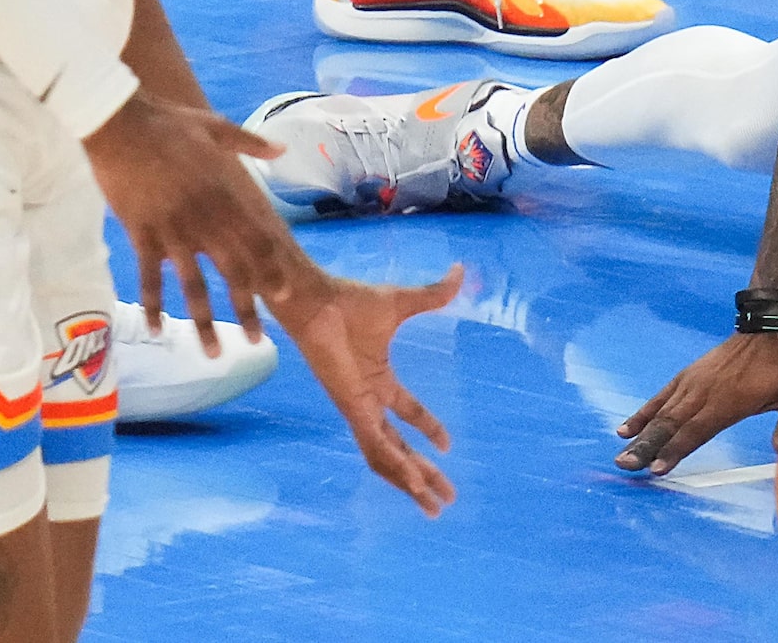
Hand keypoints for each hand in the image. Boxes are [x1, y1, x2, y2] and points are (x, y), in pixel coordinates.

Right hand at [79, 91, 291, 356]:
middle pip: (232, 271)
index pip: (256, 240)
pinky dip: (152, 305)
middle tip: (257, 341)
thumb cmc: (168, 122)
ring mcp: (172, 230)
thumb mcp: (217, 126)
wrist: (120, 123)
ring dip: (204, 322)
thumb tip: (283, 151)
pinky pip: (150, 277)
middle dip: (246, 308)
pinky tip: (157, 331)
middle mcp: (203, 219)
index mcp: (224, 194)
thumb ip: (251, 144)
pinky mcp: (141, 233)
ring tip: (214, 353)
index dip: (270, 270)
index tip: (282, 295)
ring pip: (193, 285)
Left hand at [267, 265, 465, 515]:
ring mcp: (359, 409)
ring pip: (388, 457)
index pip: (407, 412)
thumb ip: (433, 295)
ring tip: (434, 505)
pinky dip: (396, 467)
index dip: (427, 427)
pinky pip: (377, 447)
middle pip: (400, 448)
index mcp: (379, 379)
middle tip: (448, 499)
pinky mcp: (352, 410)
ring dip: (410, 482)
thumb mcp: (402, 302)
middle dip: (424, 474)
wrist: (316, 301)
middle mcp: (368, 401)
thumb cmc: (349, 301)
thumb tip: (462, 271)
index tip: (448, 445)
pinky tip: (415, 484)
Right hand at [615, 332, 777, 475]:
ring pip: (661, 413)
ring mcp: (691, 382)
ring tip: (620, 455)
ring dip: (640, 435)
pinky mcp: (687, 375)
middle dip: (647, 447)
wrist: (769, 328)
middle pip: (670, 425)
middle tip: (624, 466)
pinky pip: (660, 397)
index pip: (696, 430)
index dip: (676, 450)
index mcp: (727, 401)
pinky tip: (626, 429)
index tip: (657, 469)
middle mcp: (703, 393)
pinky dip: (642, 413)